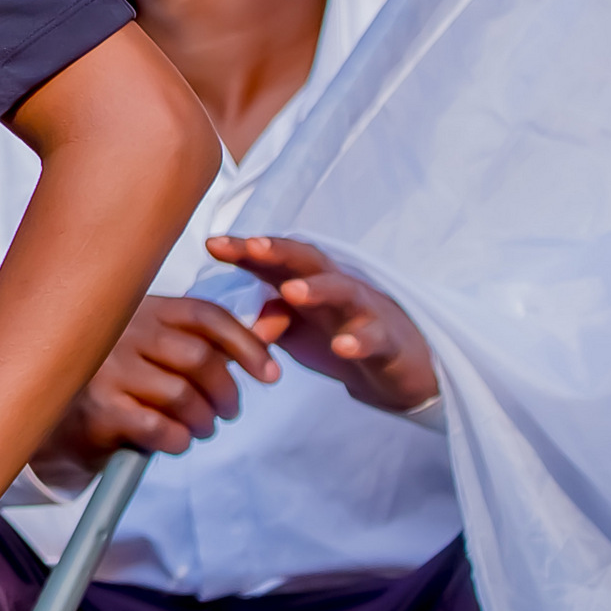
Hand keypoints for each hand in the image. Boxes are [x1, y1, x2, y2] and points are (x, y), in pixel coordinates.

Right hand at [30, 294, 278, 485]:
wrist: (59, 427)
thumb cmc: (120, 387)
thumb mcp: (158, 354)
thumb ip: (211, 342)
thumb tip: (279, 322)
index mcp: (141, 310)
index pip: (204, 314)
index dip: (246, 344)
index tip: (270, 374)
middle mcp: (121, 332)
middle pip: (200, 358)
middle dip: (226, 392)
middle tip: (227, 412)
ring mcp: (106, 369)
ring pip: (183, 395)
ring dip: (204, 420)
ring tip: (200, 428)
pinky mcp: (99, 408)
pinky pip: (160, 426)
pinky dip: (179, 439)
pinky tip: (175, 440)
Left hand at [208, 234, 439, 415]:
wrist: (398, 366)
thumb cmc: (336, 335)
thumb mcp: (293, 331)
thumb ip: (265, 323)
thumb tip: (239, 330)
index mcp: (306, 280)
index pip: (273, 259)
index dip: (244, 250)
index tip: (212, 244)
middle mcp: (335, 286)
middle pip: (307, 259)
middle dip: (278, 251)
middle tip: (251, 247)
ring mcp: (365, 310)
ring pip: (343, 290)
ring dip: (317, 289)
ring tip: (291, 292)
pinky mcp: (389, 341)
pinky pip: (376, 337)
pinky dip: (359, 340)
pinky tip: (343, 346)